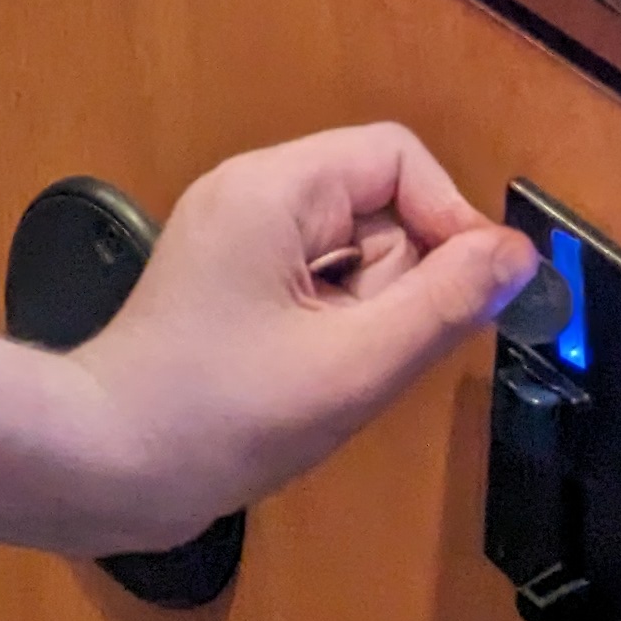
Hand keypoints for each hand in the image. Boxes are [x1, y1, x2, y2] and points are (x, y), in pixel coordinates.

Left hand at [51, 126, 532, 553]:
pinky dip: (337, 324)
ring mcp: (236, 238)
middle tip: (377, 353)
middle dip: (405, 276)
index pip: (396, 157)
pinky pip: (316, 280)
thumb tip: (515, 253)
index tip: (474, 298)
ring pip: (353, 249)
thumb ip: (442, 304)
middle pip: (377, 202)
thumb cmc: (224, 415)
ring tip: (332, 372)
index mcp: (273, 188)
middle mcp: (251, 194)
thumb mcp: (352, 365)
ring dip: (371, 309)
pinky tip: (309, 378)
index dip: (450, 218)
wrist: (106, 463)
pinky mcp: (230, 283)